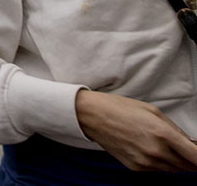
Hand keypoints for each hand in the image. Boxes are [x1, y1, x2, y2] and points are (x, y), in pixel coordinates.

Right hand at [75, 90, 196, 171]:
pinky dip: (161, 163)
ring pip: (174, 170)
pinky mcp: (136, 168)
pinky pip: (158, 170)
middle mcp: (156, 152)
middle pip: (188, 166)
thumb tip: (192, 144)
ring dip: (178, 162)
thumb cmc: (122, 108)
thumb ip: (176, 130)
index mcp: (163, 134)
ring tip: (169, 147)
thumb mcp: (153, 112)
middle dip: (192, 160)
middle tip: (188, 150)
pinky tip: (153, 150)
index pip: (196, 157)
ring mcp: (146, 162)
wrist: (91, 116)